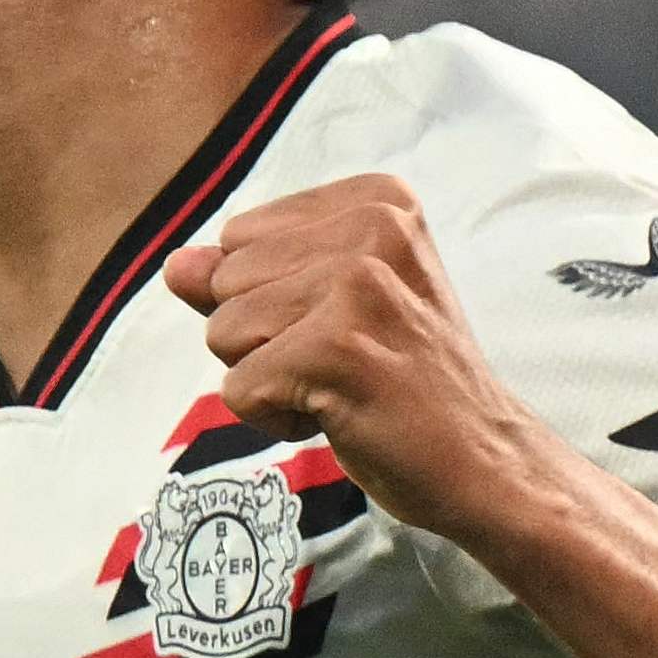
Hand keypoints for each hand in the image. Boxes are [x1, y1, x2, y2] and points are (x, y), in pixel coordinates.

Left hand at [164, 175, 561, 546]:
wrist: (483, 458)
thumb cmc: (406, 381)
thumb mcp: (332, 305)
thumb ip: (249, 276)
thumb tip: (174, 264)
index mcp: (376, 200)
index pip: (241, 237)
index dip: (272, 298)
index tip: (345, 327)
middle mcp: (371, 227)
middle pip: (225, 280)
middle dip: (263, 338)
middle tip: (346, 362)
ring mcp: (356, 286)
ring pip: (222, 333)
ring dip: (268, 378)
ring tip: (343, 386)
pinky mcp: (335, 349)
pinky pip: (237, 388)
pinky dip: (273, 420)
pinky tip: (340, 416)